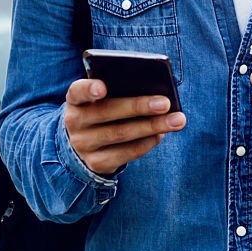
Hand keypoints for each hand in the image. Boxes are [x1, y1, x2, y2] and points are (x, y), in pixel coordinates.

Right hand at [64, 79, 186, 176]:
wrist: (85, 144)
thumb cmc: (104, 110)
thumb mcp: (104, 99)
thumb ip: (121, 91)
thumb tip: (156, 92)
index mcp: (76, 100)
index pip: (78, 91)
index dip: (89, 89)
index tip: (103, 87)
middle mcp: (74, 122)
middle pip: (108, 112)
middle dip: (139, 107)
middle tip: (166, 103)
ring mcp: (84, 145)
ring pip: (121, 134)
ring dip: (153, 126)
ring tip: (177, 120)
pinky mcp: (97, 163)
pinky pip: (127, 153)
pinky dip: (148, 142)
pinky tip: (162, 134)